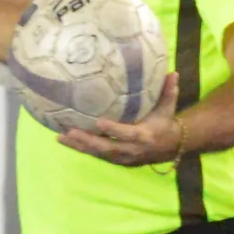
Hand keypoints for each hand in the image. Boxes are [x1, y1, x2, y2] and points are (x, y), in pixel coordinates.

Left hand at [60, 74, 182, 165]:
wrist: (170, 147)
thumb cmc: (165, 122)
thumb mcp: (168, 107)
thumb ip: (168, 91)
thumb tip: (172, 73)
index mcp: (144, 136)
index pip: (127, 134)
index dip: (113, 130)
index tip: (98, 122)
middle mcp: (131, 149)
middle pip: (107, 148)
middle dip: (88, 141)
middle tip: (70, 131)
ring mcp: (122, 157)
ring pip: (98, 154)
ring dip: (79, 146)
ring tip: (61, 137)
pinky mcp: (116, 160)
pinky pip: (97, 155)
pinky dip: (81, 148)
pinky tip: (65, 140)